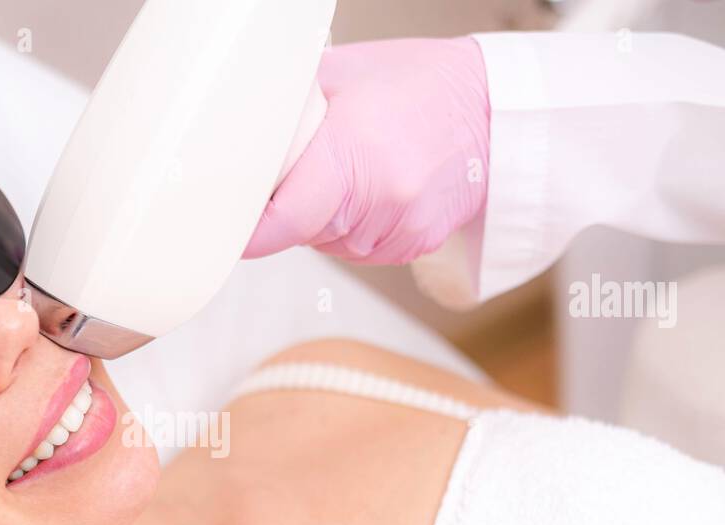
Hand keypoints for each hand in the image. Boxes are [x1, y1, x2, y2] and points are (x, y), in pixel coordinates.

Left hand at [243, 37, 490, 264]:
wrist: (492, 107)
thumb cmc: (417, 84)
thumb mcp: (340, 74)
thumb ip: (285, 109)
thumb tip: (235, 134)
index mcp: (351, 152)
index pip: (281, 222)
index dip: (251, 230)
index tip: (232, 225)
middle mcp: (379, 198)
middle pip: (301, 234)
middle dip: (290, 209)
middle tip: (310, 165)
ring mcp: (401, 227)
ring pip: (330, 245)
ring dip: (325, 220)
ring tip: (355, 170)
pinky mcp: (416, 244)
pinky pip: (362, 250)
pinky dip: (357, 227)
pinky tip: (377, 189)